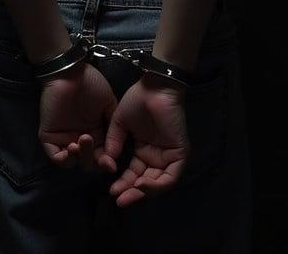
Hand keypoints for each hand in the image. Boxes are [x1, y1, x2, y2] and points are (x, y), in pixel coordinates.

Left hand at [38, 60, 117, 172]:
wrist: (71, 71)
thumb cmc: (91, 84)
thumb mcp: (109, 103)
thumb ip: (115, 125)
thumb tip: (116, 149)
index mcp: (97, 134)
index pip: (101, 157)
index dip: (107, 163)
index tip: (111, 165)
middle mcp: (81, 139)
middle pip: (88, 163)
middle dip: (93, 161)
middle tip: (96, 150)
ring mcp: (64, 139)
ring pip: (72, 162)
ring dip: (80, 158)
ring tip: (83, 140)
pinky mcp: (49, 137)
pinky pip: (55, 157)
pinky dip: (64, 158)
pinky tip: (72, 147)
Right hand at [100, 74, 189, 206]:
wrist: (154, 87)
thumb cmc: (138, 100)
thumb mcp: (119, 122)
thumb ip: (114, 141)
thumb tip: (107, 162)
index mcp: (144, 150)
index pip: (134, 174)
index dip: (123, 184)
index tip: (111, 191)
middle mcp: (157, 155)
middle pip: (146, 182)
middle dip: (132, 193)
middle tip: (120, 200)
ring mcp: (169, 155)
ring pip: (159, 183)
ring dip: (144, 192)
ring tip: (129, 194)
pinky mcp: (179, 153)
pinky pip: (171, 176)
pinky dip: (158, 184)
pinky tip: (142, 184)